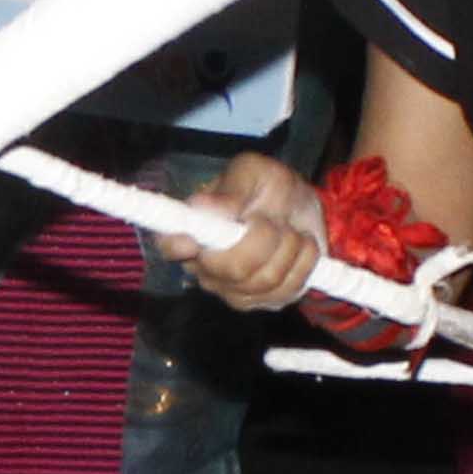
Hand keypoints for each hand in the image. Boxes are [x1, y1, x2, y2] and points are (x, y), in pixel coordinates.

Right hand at [179, 153, 327, 308]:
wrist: (300, 209)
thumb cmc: (268, 187)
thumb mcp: (253, 172)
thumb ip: (232, 189)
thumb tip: (204, 206)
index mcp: (192, 231)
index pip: (169, 245)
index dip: (177, 246)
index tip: (191, 241)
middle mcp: (205, 267)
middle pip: (232, 268)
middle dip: (263, 238)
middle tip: (270, 218)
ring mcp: (234, 290)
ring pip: (266, 278)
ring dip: (288, 246)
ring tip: (286, 229)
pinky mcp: (264, 301)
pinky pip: (289, 287)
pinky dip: (303, 261)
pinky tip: (297, 246)